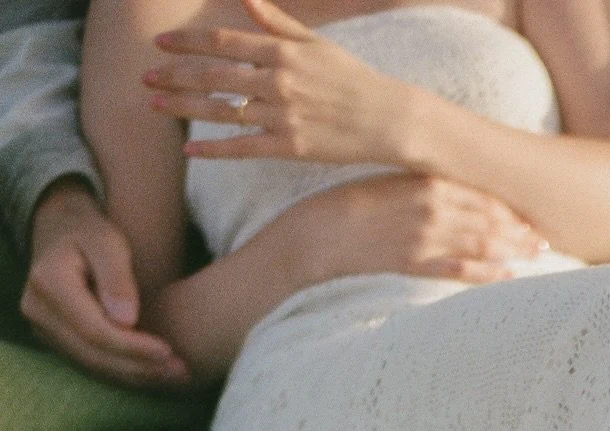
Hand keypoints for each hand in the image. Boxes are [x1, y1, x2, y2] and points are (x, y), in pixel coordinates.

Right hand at [21, 182, 188, 386]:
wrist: (60, 230)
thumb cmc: (90, 231)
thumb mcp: (107, 242)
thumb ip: (117, 277)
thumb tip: (126, 321)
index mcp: (48, 283)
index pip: (95, 330)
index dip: (133, 347)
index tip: (169, 351)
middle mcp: (37, 310)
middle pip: (94, 354)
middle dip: (139, 367)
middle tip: (181, 371)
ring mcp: (42, 328)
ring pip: (93, 365)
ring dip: (136, 375)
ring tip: (175, 374)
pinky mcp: (54, 339)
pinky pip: (91, 364)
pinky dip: (124, 371)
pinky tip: (154, 372)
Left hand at [147, 0, 412, 167]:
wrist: (388, 119)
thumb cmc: (353, 79)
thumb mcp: (317, 43)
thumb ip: (278, 22)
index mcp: (281, 52)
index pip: (223, 42)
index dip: (187, 42)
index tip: (161, 44)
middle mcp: (277, 81)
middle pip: (213, 75)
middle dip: (174, 74)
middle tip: (144, 76)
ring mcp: (282, 115)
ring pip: (221, 110)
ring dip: (183, 108)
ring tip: (154, 104)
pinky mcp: (290, 147)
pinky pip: (243, 148)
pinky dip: (214, 150)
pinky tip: (190, 152)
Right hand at [311, 172, 544, 282]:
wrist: (318, 234)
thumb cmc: (353, 207)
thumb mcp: (392, 184)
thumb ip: (427, 187)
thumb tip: (460, 193)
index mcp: (426, 182)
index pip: (481, 194)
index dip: (510, 207)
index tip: (530, 215)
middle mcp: (431, 208)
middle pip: (489, 219)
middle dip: (521, 230)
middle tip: (545, 239)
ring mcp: (425, 238)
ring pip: (482, 244)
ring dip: (513, 250)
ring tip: (537, 255)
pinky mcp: (416, 266)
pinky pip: (460, 270)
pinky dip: (488, 273)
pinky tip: (508, 275)